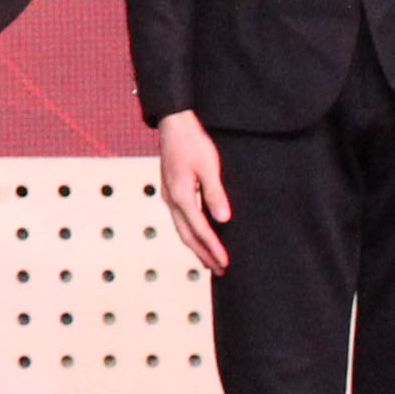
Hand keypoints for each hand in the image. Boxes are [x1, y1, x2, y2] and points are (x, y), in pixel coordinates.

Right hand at [156, 109, 233, 273]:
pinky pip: (180, 219)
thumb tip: (223, 219)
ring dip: (195, 246)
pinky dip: (190, 233)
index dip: (213, 248)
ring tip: (209, 260)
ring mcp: (168, 195)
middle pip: (186, 235)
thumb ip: (215, 193)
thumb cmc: (192, 142)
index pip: (200, 229)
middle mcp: (171, 199)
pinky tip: (198, 234)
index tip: (226, 263)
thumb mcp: (209, 166)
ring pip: (181, 229)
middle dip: (203, 254)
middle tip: (219, 270)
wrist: (173, 124)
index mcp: (181, 195)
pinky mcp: (170, 190)